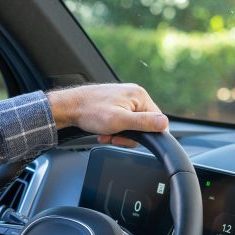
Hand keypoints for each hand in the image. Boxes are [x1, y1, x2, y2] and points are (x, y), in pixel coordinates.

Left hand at [46, 83, 168, 147]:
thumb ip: (143, 123)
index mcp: (140, 96)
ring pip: (131, 126)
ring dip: (118, 134)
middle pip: (143, 125)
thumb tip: (165, 123)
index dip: (144, 134)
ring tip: (105, 133)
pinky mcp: (116, 104)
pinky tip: (103, 131)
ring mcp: (125, 99)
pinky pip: (122, 122)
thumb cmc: (91, 111)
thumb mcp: (120, 121)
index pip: (157, 120)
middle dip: (127, 135)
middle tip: (112, 135)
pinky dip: (113, 130)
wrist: (69, 107)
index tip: (128, 138)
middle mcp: (134, 95)